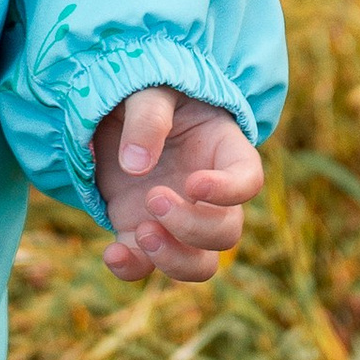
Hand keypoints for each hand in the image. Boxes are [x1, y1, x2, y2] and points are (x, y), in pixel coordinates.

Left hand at [91, 90, 262, 284]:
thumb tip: (135, 166)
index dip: (229, 191)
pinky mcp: (142, 231)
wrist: (118, 109)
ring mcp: (178, 219)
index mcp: (224, 151)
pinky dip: (132, 269)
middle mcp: (209, 195)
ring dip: (174, 260)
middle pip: (226, 232)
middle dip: (192, 226)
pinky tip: (112, 255)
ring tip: (142, 233)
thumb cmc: (147, 90)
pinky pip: (146, 265)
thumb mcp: (149, 90)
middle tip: (153, 198)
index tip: (193, 183)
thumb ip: (147, 119)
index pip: (248, 181)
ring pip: (199, 264)